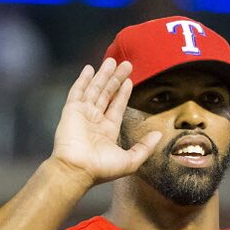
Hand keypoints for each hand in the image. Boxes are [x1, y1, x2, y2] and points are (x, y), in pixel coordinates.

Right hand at [51, 58, 161, 188]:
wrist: (77, 170)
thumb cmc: (102, 169)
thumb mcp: (131, 160)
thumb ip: (145, 147)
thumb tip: (159, 135)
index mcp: (107, 131)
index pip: (117, 106)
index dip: (123, 93)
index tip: (129, 80)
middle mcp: (95, 120)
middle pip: (107, 94)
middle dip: (116, 79)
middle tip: (126, 64)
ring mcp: (82, 114)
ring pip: (95, 89)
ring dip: (103, 75)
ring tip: (112, 60)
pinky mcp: (71, 110)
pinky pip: (78, 91)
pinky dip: (83, 80)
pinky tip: (89, 68)